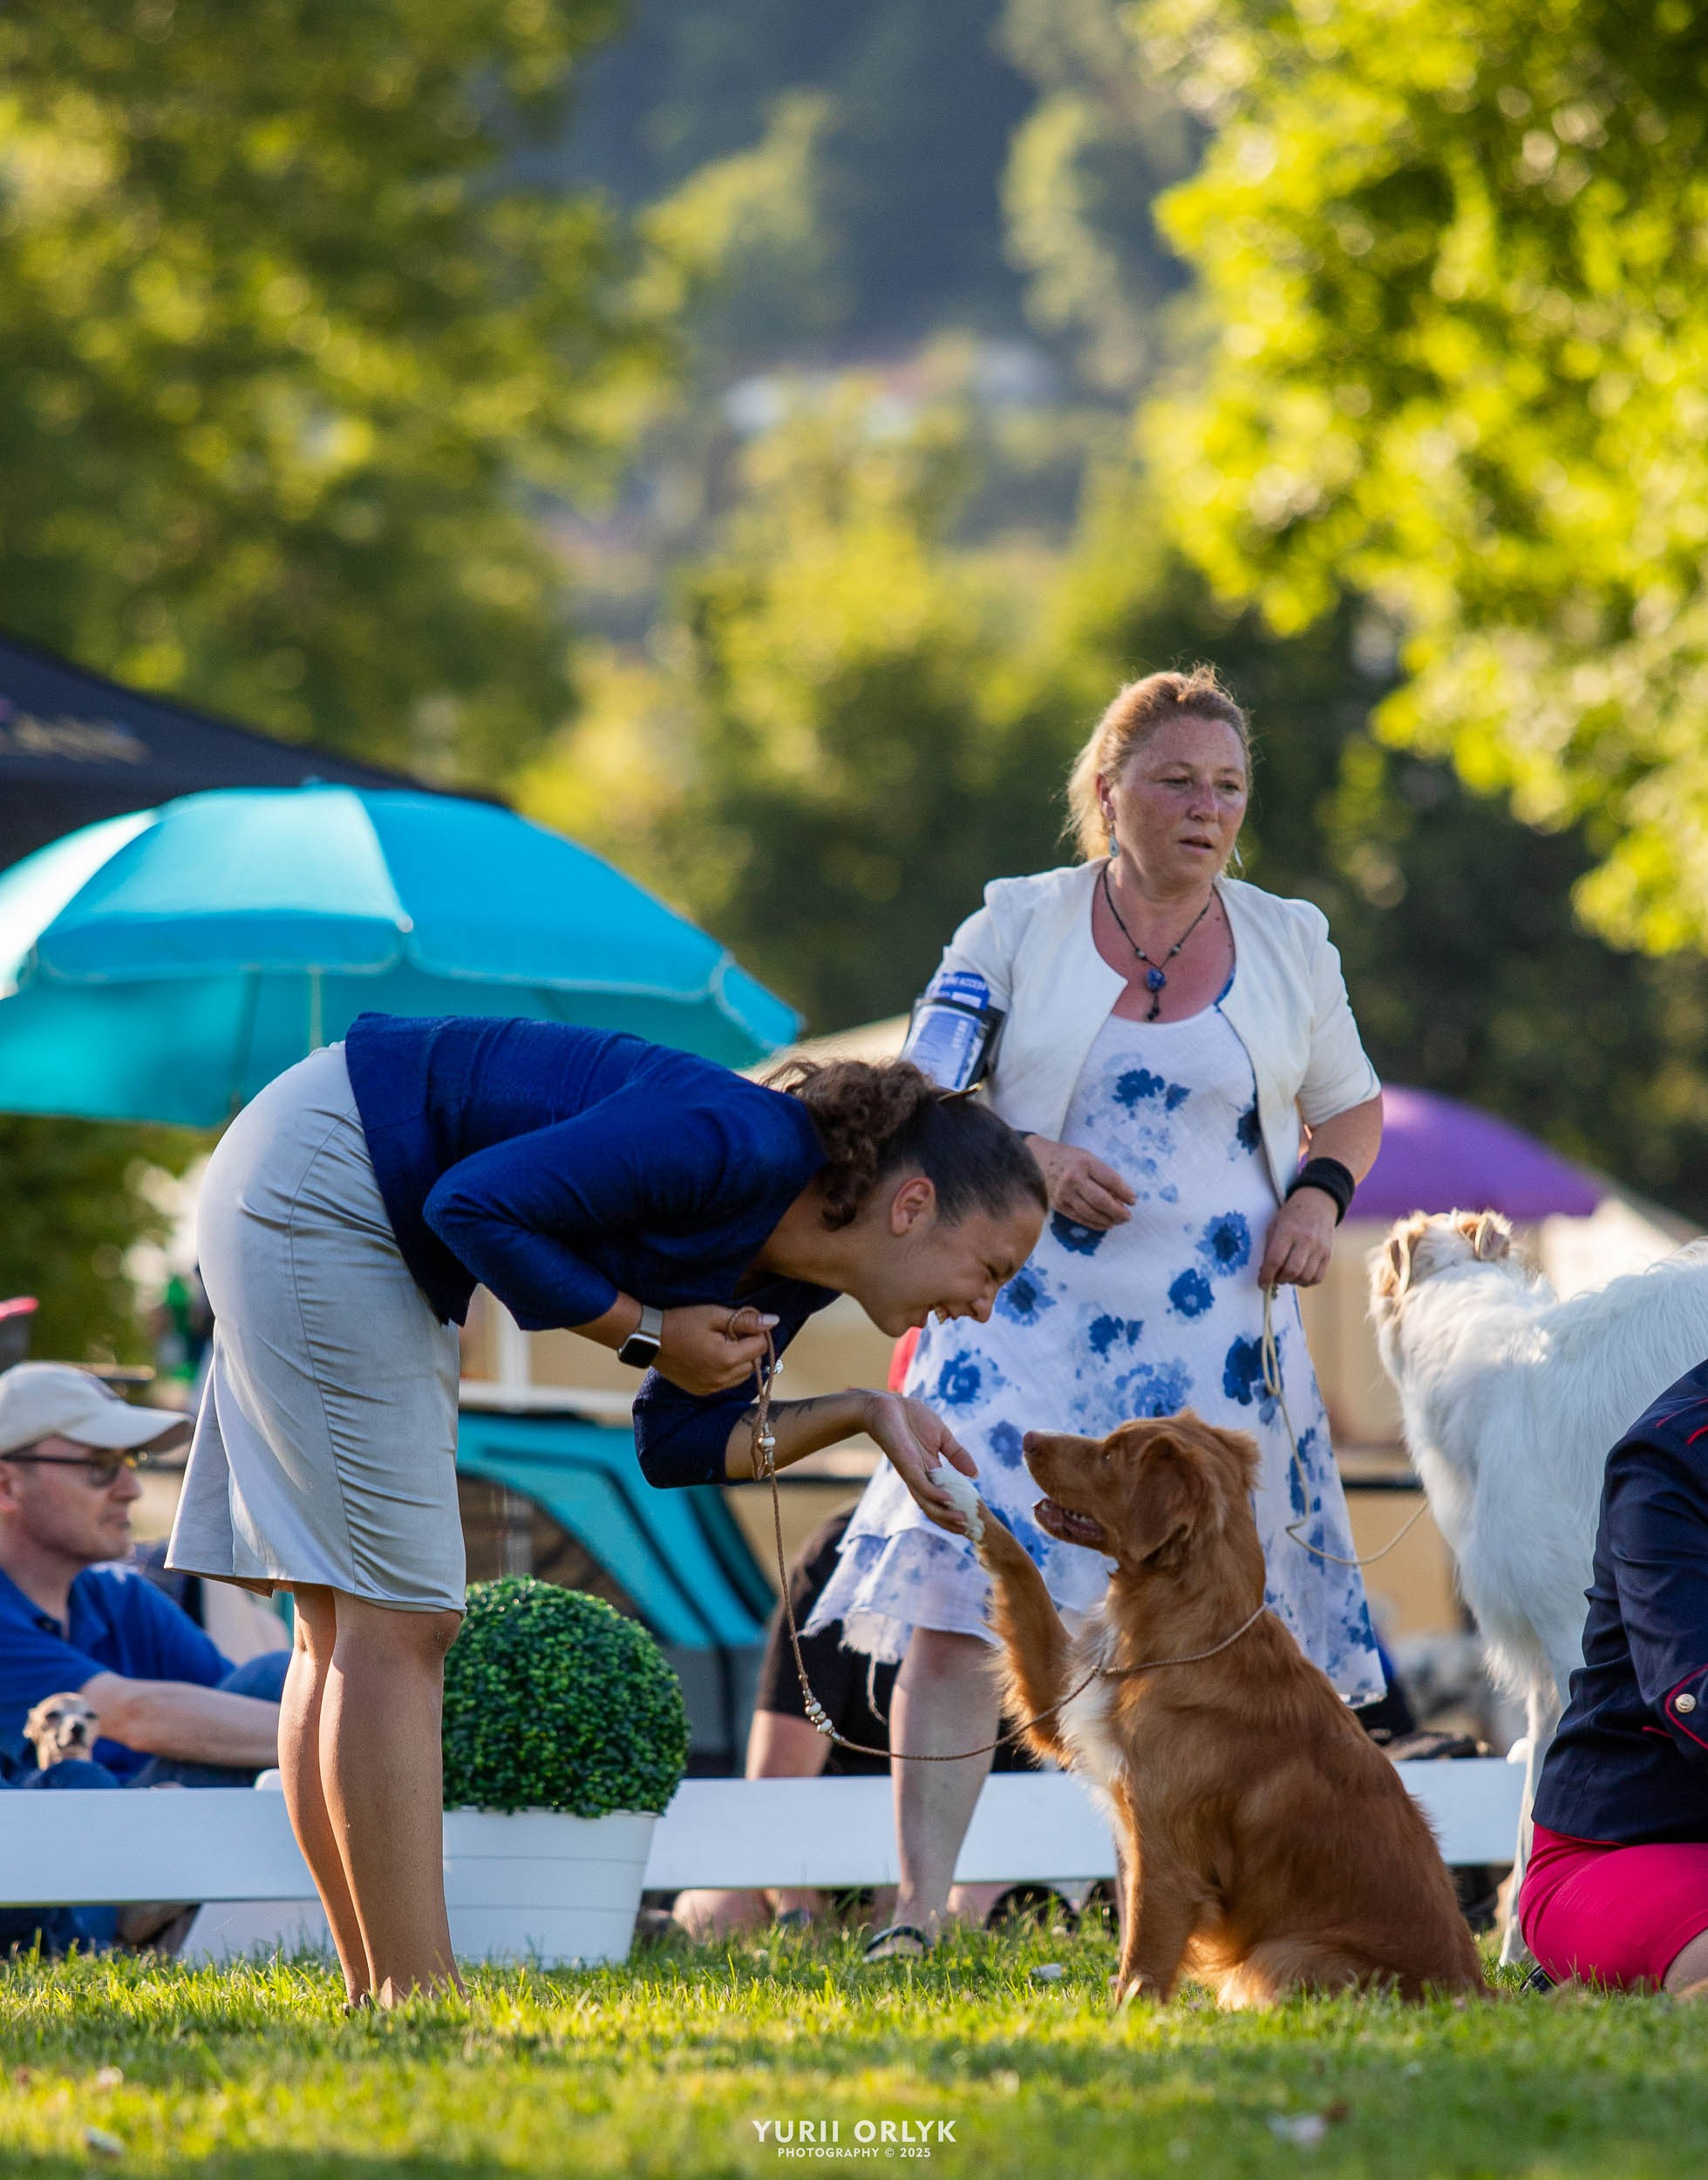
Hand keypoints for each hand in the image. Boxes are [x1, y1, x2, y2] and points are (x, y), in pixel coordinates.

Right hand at [656, 1304, 778, 1395]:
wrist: (649, 1338)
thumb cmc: (681, 1322)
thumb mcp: (713, 1314)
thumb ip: (745, 1320)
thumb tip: (773, 1321)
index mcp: (727, 1359)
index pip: (760, 1347)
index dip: (755, 1332)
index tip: (741, 1323)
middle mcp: (722, 1379)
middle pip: (753, 1363)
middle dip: (748, 1347)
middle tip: (729, 1333)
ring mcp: (711, 1388)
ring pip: (741, 1376)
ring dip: (739, 1361)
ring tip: (720, 1344)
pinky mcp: (701, 1391)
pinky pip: (725, 1383)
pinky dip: (726, 1371)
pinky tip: (711, 1357)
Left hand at [861, 1391, 977, 1531]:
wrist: (886, 1404)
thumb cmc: (912, 1417)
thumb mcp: (943, 1436)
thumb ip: (957, 1454)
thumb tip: (975, 1475)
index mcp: (930, 1471)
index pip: (944, 1498)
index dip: (956, 1511)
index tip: (973, 1522)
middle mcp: (920, 1477)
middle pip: (935, 1508)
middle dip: (951, 1521)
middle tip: (970, 1530)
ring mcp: (912, 1472)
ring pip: (927, 1502)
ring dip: (945, 1514)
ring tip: (962, 1521)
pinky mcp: (906, 1464)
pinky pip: (921, 1485)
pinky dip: (935, 1495)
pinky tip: (949, 1499)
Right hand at [1024, 1136, 1134, 1229]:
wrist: (1036, 1159)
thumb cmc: (1067, 1158)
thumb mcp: (1087, 1158)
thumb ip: (1103, 1175)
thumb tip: (1121, 1198)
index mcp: (1084, 1162)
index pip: (1111, 1180)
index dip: (1125, 1193)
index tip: (1133, 1200)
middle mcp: (1073, 1179)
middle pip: (1102, 1201)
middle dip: (1118, 1211)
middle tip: (1128, 1216)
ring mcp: (1064, 1194)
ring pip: (1092, 1213)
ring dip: (1109, 1220)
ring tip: (1118, 1221)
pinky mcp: (1058, 1205)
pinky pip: (1080, 1218)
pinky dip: (1095, 1224)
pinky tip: (1105, 1224)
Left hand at [1258, 1188, 1336, 1287]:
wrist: (1317, 1204)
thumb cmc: (1291, 1216)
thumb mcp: (1275, 1225)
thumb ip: (1270, 1248)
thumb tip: (1266, 1272)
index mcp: (1287, 1231)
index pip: (1275, 1260)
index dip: (1266, 1276)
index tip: (1262, 1283)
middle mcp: (1305, 1239)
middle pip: (1291, 1271)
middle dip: (1279, 1280)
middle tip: (1275, 1278)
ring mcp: (1319, 1247)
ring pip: (1305, 1277)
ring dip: (1292, 1281)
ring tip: (1287, 1275)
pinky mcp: (1328, 1254)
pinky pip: (1318, 1277)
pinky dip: (1307, 1281)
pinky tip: (1300, 1276)